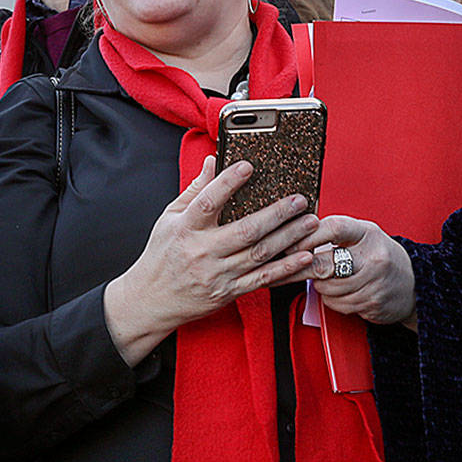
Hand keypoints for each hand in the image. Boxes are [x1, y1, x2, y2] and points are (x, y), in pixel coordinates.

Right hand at [103, 157, 322, 364]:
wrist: (151, 299)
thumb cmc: (161, 255)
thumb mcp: (169, 219)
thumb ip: (194, 191)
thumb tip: (213, 162)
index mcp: (185, 228)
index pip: (208, 202)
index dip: (228, 183)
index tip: (247, 166)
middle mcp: (202, 251)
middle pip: (245, 230)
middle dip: (277, 214)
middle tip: (299, 200)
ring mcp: (217, 274)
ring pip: (260, 253)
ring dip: (289, 237)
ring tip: (310, 222)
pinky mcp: (229, 292)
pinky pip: (263, 279)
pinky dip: (286, 268)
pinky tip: (304, 257)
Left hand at [285, 215, 417, 325]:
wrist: (416, 286)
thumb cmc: (379, 257)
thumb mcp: (362, 236)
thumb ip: (334, 234)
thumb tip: (292, 236)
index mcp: (368, 233)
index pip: (333, 228)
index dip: (307, 236)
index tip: (289, 243)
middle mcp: (374, 256)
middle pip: (325, 263)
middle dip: (303, 267)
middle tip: (289, 267)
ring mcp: (375, 282)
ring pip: (327, 287)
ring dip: (319, 285)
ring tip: (326, 279)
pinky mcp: (373, 303)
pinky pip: (337, 304)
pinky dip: (331, 300)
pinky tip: (340, 293)